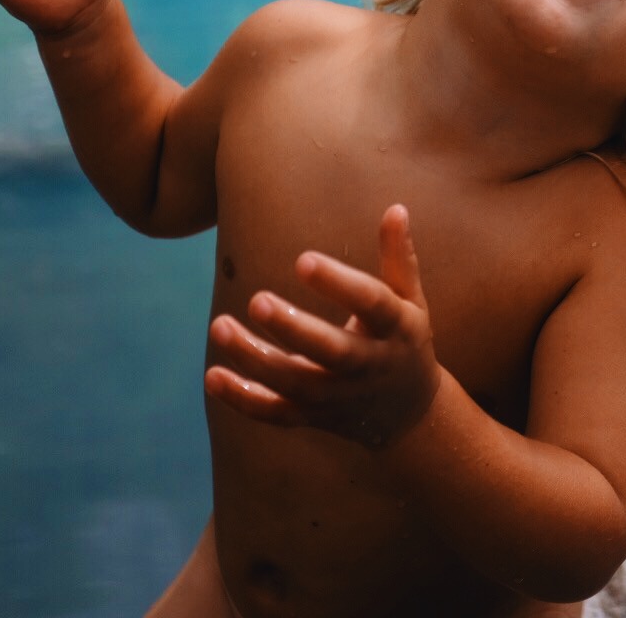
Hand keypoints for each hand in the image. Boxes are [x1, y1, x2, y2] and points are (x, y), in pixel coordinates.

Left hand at [205, 205, 444, 449]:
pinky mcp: (315, 417)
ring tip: (219, 326)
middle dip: (294, 329)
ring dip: (255, 359)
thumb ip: (399, 258)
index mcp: (397, 328)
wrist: (409, 413)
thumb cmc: (403, 339)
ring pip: (296, 383)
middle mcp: (370, 366)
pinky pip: (277, 413)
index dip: (339, 284)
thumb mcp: (411, 300)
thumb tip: (396, 208)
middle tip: (256, 299)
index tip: (302, 260)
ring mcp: (341, 397)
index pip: (372, 303)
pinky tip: (213, 375)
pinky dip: (245, 400)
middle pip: (333, 352)